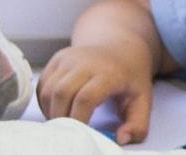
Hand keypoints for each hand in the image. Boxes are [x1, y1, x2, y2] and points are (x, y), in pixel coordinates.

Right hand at [38, 44, 155, 143]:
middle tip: (69, 131)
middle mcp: (85, 62)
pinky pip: (43, 85)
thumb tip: (121, 139)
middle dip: (62, 118)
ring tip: (64, 121)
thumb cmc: (130, 77)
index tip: (82, 133)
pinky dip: (45, 102)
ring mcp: (68, 58)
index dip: (79, 119)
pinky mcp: (57, 59)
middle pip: (62, 93)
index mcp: (108, 73)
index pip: (85, 98)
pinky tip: (57, 110)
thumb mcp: (142, 100)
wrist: (120, 46)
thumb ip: (137, 125)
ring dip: (51, 111)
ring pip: (48, 90)